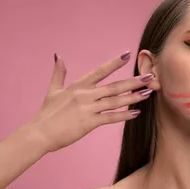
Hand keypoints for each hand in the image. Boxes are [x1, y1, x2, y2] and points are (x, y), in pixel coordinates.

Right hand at [25, 51, 152, 152]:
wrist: (39, 133)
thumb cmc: (46, 113)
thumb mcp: (53, 90)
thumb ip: (59, 72)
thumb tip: (59, 55)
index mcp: (78, 86)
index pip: (99, 71)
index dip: (114, 63)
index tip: (128, 55)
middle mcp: (85, 95)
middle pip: (114, 86)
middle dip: (133, 81)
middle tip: (150, 77)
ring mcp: (87, 109)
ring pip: (115, 101)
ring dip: (133, 97)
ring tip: (147, 93)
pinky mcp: (88, 123)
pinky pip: (110, 118)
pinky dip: (124, 115)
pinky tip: (136, 113)